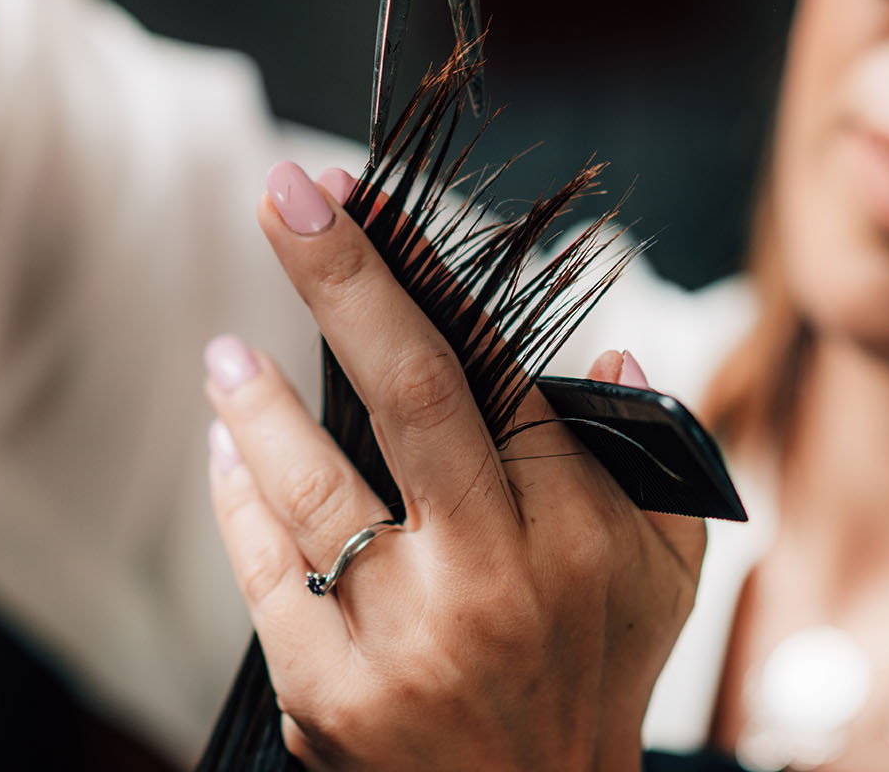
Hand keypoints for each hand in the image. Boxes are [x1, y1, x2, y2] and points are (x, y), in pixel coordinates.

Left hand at [201, 162, 704, 771]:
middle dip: (341, 279)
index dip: (426, 276)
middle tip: (284, 196)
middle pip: (407, 392)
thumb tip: (608, 344)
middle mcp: (490, 577)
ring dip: (254, 401)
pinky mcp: (324, 693)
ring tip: (225, 354)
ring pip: (307, 482)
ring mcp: (401, 638)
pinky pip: (260, 568)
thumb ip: (650, 463)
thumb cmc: (594, 684)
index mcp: (575, 534)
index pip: (494, 373)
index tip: (366, 203)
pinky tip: (224, 450)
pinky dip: (234, 498)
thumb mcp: (664, 580)